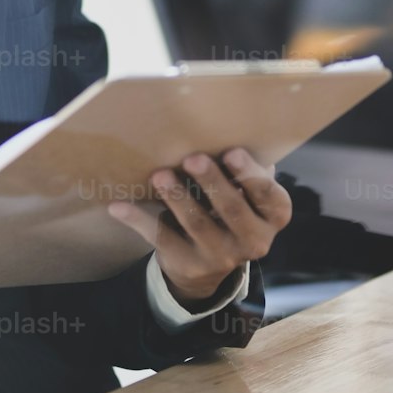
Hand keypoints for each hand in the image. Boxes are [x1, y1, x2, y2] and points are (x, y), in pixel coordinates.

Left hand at [108, 149, 291, 305]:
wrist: (209, 263)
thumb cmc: (229, 209)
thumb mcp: (246, 194)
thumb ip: (244, 170)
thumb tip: (227, 128)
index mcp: (274, 217)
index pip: (270, 196)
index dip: (251, 175)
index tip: (231, 152)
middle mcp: (255, 241)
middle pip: (232, 209)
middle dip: (212, 182)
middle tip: (192, 158)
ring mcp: (222, 257)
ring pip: (197, 224)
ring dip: (177, 197)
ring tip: (160, 175)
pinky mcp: (189, 264)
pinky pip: (161, 238)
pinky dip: (139, 220)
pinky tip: (119, 206)